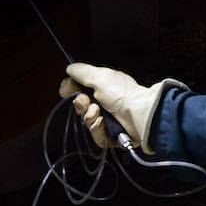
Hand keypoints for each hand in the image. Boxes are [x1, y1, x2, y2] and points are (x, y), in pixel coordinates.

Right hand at [58, 63, 184, 153]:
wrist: (138, 114)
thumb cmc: (122, 93)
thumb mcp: (100, 76)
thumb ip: (82, 72)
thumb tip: (69, 69)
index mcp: (103, 87)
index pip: (80, 89)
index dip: (71, 90)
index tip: (66, 90)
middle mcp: (105, 103)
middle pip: (81, 106)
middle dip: (80, 104)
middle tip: (87, 101)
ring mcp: (108, 120)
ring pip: (86, 121)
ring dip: (89, 116)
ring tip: (99, 112)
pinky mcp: (110, 136)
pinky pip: (95, 135)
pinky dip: (97, 129)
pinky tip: (103, 123)